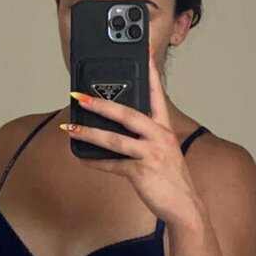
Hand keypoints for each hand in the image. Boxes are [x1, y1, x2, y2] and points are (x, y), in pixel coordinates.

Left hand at [65, 44, 200, 224]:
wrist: (185, 206)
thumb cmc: (171, 177)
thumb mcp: (162, 151)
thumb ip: (143, 136)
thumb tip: (113, 128)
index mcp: (164, 128)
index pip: (156, 94)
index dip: (150, 71)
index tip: (144, 49)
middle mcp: (159, 137)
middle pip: (127, 114)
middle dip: (101, 104)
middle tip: (78, 97)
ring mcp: (151, 154)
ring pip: (115, 140)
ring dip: (89, 133)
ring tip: (70, 128)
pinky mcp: (142, 173)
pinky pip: (112, 165)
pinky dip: (95, 161)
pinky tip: (81, 157)